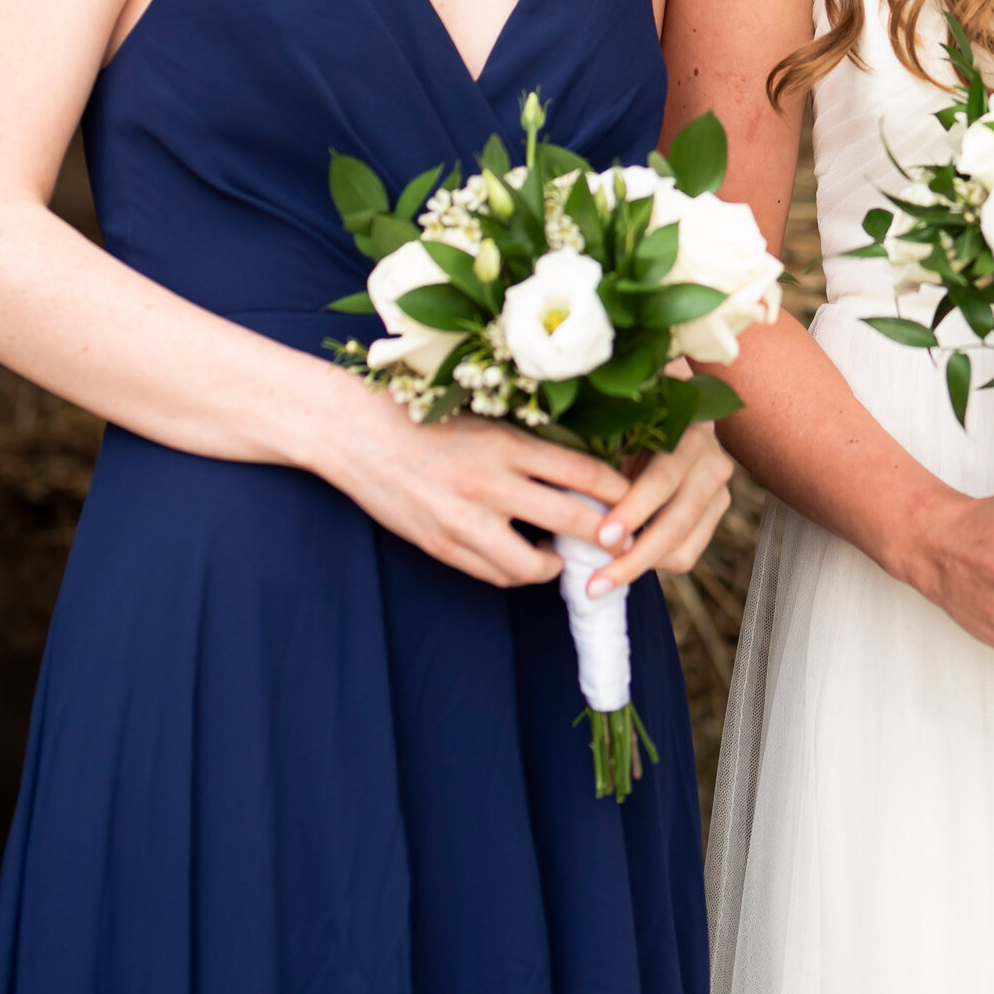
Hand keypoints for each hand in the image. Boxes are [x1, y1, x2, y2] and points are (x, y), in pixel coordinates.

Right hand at [328, 383, 634, 586]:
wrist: (358, 435)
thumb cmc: (427, 419)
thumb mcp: (486, 420)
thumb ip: (529, 446)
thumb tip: (582, 472)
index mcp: (506, 444)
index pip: (582, 472)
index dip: (618, 492)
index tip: (635, 499)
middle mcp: (489, 483)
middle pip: (568, 519)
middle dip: (603, 536)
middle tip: (620, 540)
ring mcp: (463, 521)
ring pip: (530, 564)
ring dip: (556, 564)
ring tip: (564, 556)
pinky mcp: (440, 546)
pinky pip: (492, 574)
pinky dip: (516, 572)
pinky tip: (525, 560)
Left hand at [574, 424, 737, 598]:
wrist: (676, 427)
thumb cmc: (634, 431)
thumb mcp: (622, 437)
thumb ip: (607, 469)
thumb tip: (571, 512)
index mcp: (688, 432)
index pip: (662, 480)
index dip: (633, 510)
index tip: (602, 537)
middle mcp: (713, 461)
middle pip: (676, 522)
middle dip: (635, 556)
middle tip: (597, 582)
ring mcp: (721, 490)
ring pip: (683, 547)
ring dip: (641, 567)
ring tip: (604, 579)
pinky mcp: (718, 514)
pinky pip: (687, 555)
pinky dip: (655, 565)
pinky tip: (627, 560)